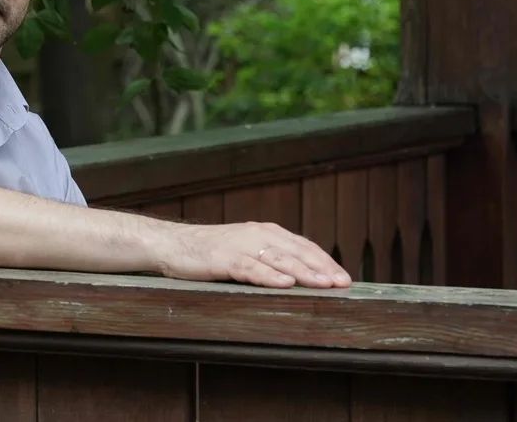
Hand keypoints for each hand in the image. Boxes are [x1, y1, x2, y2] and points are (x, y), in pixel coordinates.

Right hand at [157, 221, 351, 288]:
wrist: (172, 244)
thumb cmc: (210, 251)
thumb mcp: (245, 250)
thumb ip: (270, 258)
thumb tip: (301, 277)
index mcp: (265, 232)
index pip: (303, 246)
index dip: (324, 261)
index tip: (344, 277)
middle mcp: (256, 234)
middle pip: (296, 251)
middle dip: (321, 267)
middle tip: (342, 283)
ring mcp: (239, 245)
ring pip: (278, 259)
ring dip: (303, 272)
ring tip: (323, 284)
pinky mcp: (222, 258)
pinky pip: (250, 267)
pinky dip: (268, 275)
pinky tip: (284, 284)